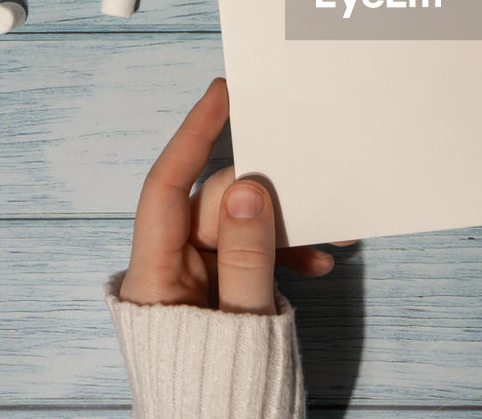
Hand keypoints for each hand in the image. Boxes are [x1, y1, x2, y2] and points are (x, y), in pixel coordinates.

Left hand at [119, 78, 342, 313]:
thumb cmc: (225, 389)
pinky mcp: (217, 287)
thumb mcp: (243, 317)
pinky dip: (282, 253)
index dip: (194, 134)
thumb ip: (247, 255)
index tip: (221, 93)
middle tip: (313, 192)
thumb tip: (248, 189)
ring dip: (283, 229)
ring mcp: (193, 277)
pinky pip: (249, 250)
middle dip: (265, 197)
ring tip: (327, 238)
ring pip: (238, 224)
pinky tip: (314, 262)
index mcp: (154, 277)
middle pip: (214, 204)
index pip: (167, 186)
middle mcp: (168, 269)